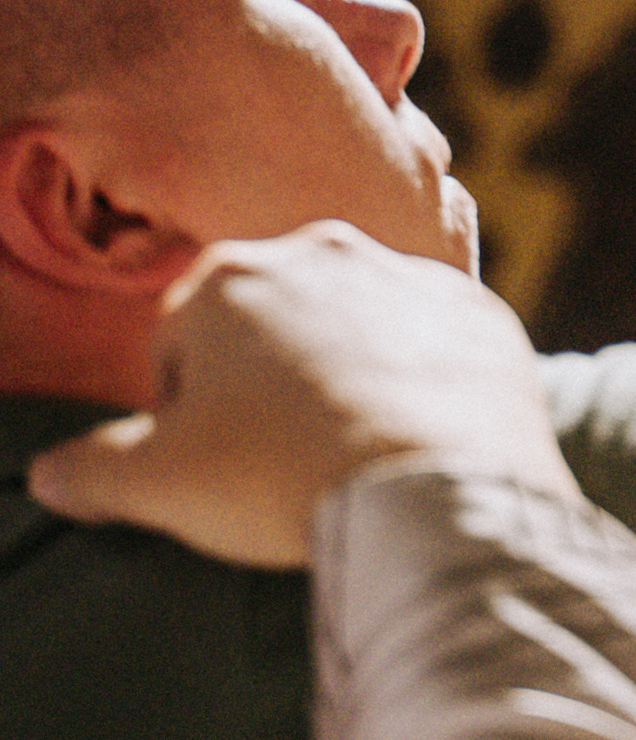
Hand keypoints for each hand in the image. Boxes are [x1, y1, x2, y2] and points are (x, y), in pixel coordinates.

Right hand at [26, 228, 574, 565]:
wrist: (437, 487)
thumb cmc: (282, 475)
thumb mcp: (161, 485)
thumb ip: (95, 471)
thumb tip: (51, 474)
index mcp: (229, 280)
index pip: (179, 343)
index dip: (184, 411)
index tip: (209, 463)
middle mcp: (323, 252)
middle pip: (271, 326)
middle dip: (266, 385)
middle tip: (278, 463)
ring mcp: (409, 277)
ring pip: (356, 328)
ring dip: (347, 378)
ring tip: (350, 456)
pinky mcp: (480, 315)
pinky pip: (435, 346)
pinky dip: (423, 384)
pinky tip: (416, 442)